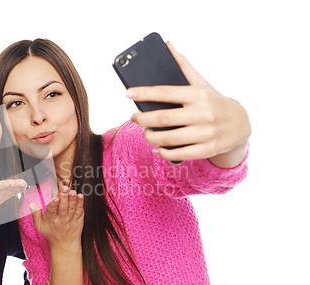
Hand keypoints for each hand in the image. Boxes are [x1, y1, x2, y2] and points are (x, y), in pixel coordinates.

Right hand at [29, 186, 83, 248]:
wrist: (65, 244)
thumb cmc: (51, 233)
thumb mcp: (39, 226)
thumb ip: (35, 214)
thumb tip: (31, 204)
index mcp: (50, 220)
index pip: (51, 211)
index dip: (53, 204)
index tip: (55, 198)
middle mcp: (61, 220)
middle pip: (63, 208)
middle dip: (64, 197)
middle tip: (64, 189)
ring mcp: (71, 219)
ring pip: (72, 208)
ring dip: (72, 199)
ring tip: (72, 192)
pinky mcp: (78, 219)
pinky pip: (80, 210)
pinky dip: (80, 203)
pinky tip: (80, 196)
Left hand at [128, 41, 250, 165]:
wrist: (240, 124)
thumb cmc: (214, 101)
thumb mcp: (201, 83)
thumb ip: (183, 66)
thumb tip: (167, 45)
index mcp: (199, 94)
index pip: (166, 92)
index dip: (144, 93)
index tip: (128, 93)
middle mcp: (203, 113)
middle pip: (163, 118)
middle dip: (142, 118)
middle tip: (133, 117)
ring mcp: (206, 133)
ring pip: (169, 138)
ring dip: (150, 136)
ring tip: (145, 132)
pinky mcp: (207, 149)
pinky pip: (180, 154)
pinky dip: (164, 152)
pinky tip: (156, 148)